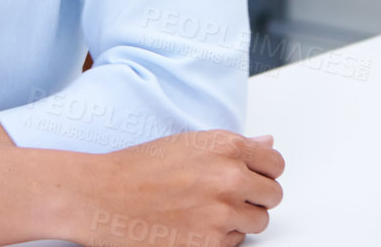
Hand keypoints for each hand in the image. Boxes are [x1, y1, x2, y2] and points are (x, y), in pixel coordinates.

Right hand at [74, 130, 284, 246]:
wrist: (104, 197)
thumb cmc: (139, 168)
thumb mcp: (190, 143)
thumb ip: (234, 147)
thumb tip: (265, 143)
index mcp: (227, 147)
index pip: (275, 163)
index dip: (265, 171)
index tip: (255, 176)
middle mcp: (230, 178)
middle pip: (273, 194)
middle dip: (256, 196)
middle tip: (231, 196)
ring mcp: (222, 213)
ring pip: (259, 221)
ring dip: (241, 219)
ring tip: (212, 211)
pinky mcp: (210, 243)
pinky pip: (236, 242)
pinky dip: (222, 237)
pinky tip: (198, 225)